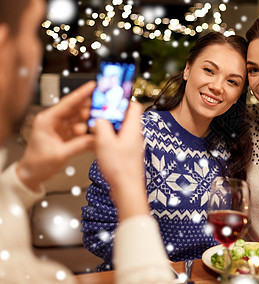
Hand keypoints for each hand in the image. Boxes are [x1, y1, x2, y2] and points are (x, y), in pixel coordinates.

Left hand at [16, 82, 95, 191]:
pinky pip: (81, 129)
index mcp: (48, 120)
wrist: (31, 175)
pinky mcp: (67, 135)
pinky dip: (89, 131)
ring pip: (80, 119)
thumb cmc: (37, 164)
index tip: (93, 86)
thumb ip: (80, 145)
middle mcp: (55, 121)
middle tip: (104, 108)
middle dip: (90, 109)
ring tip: (100, 124)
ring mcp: (61, 128)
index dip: (81, 93)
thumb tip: (97, 139)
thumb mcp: (60, 154)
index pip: (67, 103)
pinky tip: (96, 133)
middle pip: (76, 109)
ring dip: (90, 122)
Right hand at [94, 101, 148, 220]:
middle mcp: (135, 134)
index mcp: (133, 128)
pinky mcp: (128, 153)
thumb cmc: (120, 169)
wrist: (127, 189)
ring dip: (108, 125)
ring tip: (96, 127)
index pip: (133, 105)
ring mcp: (132, 144)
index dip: (122, 99)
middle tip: (98, 112)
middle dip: (111, 112)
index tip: (109, 96)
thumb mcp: (104, 142)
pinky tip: (99, 142)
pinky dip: (109, 136)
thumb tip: (99, 116)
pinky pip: (118, 138)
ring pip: (120, 127)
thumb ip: (101, 125)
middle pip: (125, 116)